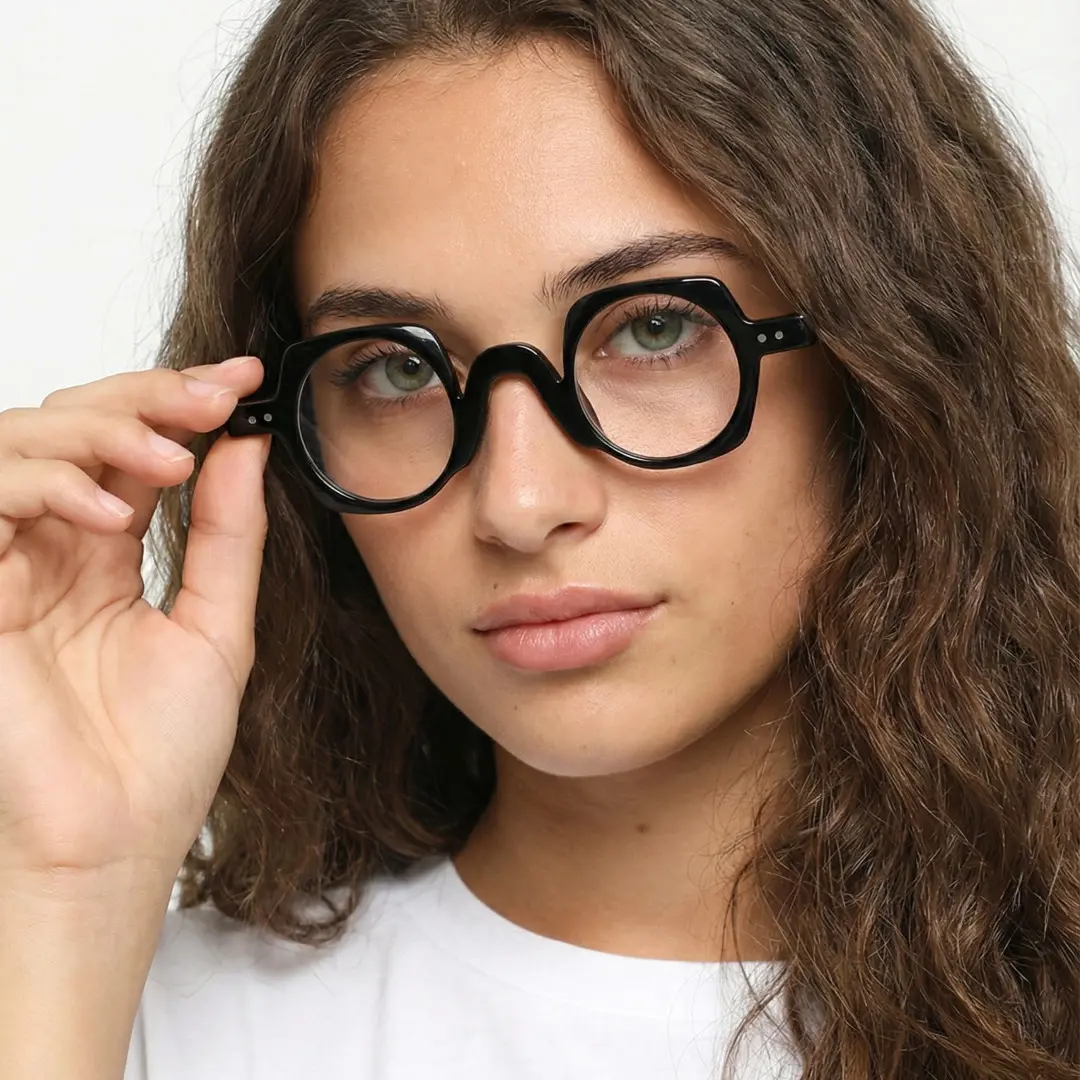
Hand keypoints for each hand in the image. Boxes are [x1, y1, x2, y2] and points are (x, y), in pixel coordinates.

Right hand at [0, 357, 269, 891]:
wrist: (116, 842)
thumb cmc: (161, 753)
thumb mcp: (218, 626)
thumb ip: (227, 535)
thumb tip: (246, 447)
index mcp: (107, 555)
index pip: (132, 448)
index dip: (181, 402)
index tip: (244, 379)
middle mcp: (52, 549)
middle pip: (74, 426)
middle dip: (145, 398)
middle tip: (212, 396)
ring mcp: (8, 566)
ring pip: (22, 444)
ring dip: (99, 432)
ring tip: (170, 458)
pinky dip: (46, 487)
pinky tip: (111, 514)